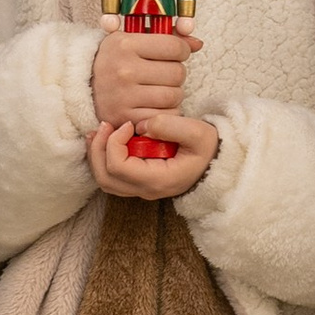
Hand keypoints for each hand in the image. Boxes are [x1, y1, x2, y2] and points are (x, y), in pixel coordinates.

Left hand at [88, 112, 218, 203]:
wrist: (216, 163)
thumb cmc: (207, 148)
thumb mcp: (198, 132)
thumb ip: (171, 126)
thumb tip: (142, 126)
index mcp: (158, 180)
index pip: (118, 167)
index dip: (115, 142)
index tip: (128, 124)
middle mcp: (146, 190)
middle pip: (105, 177)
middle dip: (98, 149)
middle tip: (104, 125)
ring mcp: (141, 189)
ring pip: (104, 180)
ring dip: (97, 154)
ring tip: (100, 131)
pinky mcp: (139, 183)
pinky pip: (111, 176)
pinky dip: (103, 158)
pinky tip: (106, 139)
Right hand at [92, 23, 196, 126]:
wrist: (81, 86)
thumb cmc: (114, 60)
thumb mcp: (132, 40)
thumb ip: (167, 37)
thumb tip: (197, 43)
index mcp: (125, 44)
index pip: (175, 47)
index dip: (181, 51)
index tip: (174, 55)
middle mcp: (124, 70)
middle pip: (178, 73)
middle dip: (176, 74)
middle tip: (163, 75)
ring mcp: (123, 96)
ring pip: (173, 96)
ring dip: (173, 95)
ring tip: (158, 90)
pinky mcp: (125, 118)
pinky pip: (164, 117)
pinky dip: (165, 113)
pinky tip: (154, 106)